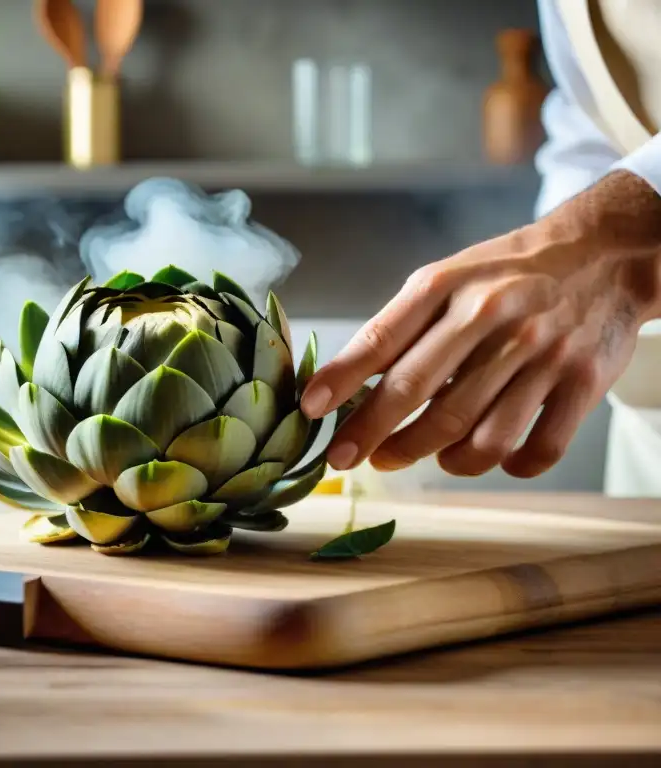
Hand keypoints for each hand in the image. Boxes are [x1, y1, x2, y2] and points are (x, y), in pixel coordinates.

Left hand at [301, 171, 660, 478]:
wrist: (605, 253)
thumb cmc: (506, 274)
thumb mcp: (447, 279)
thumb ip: (401, 328)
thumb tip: (347, 386)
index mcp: (448, 286)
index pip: (382, 338)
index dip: (341, 378)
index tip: (309, 409)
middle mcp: (492, 316)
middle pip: (420, 394)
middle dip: (371, 435)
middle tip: (345, 458)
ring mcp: (541, 352)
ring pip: (477, 435)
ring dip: (435, 459)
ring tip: (415, 455)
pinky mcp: (583, 382)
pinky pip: (537, 450)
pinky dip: (504, 467)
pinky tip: (485, 457)